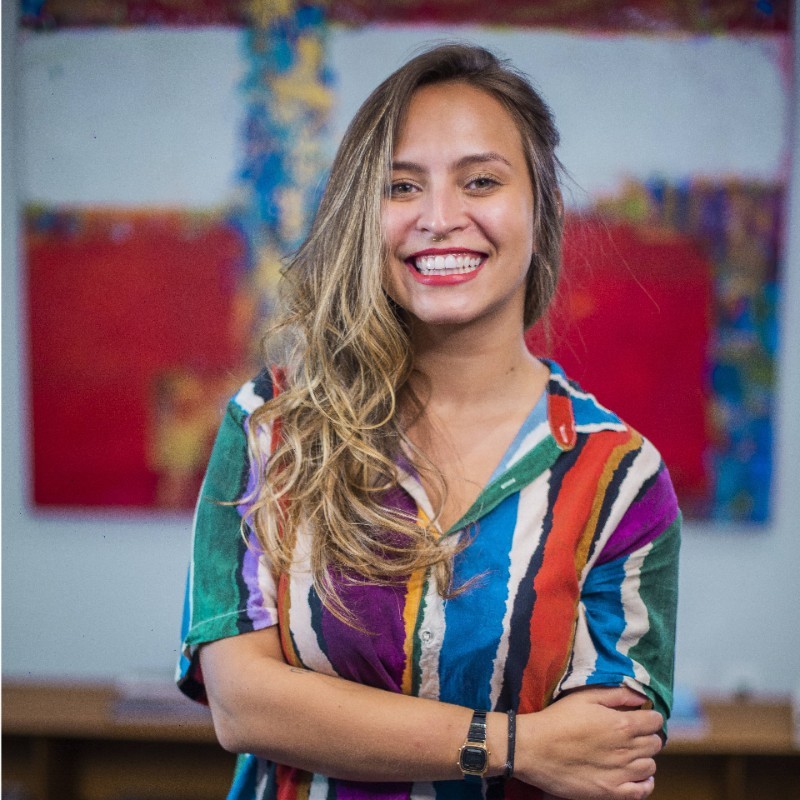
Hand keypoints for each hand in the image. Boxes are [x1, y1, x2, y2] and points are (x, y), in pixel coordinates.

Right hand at [515, 686, 663, 799]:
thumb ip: (616, 695)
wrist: (534, 748)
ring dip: (644, 757)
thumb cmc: (557, 718)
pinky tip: (636, 775)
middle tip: (631, 733)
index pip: (654, 721)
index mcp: (621, 724)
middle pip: (655, 743)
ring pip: (650, 766)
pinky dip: (645, 783)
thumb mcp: (584, 697)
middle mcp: (626, 750)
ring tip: (629, 752)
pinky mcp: (611, 792)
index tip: (639, 716)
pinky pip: (642, 791)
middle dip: (647, 735)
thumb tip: (641, 697)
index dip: (648, 716)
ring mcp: (620, 774)